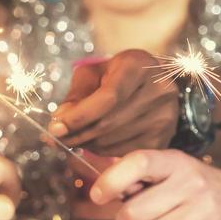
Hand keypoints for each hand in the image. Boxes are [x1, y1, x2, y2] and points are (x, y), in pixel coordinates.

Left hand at [48, 50, 178, 155]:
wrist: (152, 85)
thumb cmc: (116, 76)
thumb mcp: (93, 74)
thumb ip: (75, 95)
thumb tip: (60, 122)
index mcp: (138, 65)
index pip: (107, 97)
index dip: (79, 116)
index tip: (55, 128)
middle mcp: (158, 90)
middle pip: (108, 122)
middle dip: (77, 133)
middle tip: (57, 137)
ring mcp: (165, 117)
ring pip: (112, 141)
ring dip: (87, 143)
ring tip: (77, 136)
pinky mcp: (163, 140)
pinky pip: (122, 154)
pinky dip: (102, 151)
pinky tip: (96, 141)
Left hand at [90, 149, 220, 219]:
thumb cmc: (193, 188)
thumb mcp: (169, 171)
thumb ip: (133, 175)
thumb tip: (86, 174)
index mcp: (175, 162)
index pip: (139, 162)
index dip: (111, 180)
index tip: (97, 195)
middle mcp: (190, 183)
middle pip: (133, 213)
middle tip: (141, 217)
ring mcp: (202, 211)